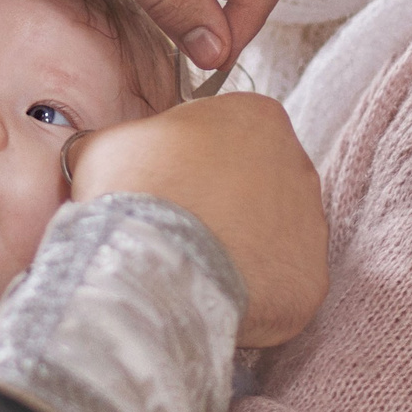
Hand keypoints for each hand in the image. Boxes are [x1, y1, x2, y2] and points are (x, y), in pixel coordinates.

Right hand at [72, 93, 327, 346]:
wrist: (157, 264)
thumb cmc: (135, 192)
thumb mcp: (108, 144)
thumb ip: (124, 141)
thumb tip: (100, 152)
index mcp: (258, 116)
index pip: (230, 134)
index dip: (193, 161)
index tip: (169, 184)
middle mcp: (299, 164)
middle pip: (259, 184)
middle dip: (225, 205)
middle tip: (181, 228)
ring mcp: (311, 226)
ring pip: (273, 236)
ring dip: (241, 248)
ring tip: (195, 266)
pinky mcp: (311, 282)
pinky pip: (280, 286)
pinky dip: (253, 294)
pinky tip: (215, 295)